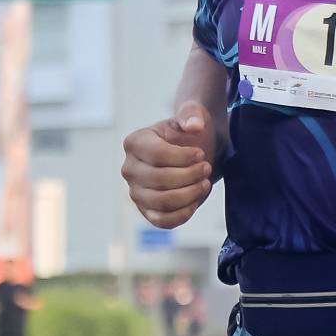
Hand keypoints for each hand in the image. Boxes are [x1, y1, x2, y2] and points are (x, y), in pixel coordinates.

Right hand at [121, 102, 217, 228]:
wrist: (195, 154)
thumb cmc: (191, 133)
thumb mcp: (194, 116)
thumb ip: (193, 114)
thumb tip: (194, 125)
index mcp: (135, 143)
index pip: (157, 155)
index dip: (184, 157)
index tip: (200, 154)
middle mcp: (129, 169)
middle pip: (160, 180)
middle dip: (190, 176)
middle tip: (206, 168)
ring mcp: (136, 192)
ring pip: (163, 202)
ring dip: (190, 194)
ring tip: (204, 183)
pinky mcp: (147, 211)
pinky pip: (163, 220)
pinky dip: (183, 214)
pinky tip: (196, 200)